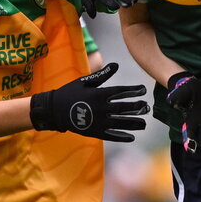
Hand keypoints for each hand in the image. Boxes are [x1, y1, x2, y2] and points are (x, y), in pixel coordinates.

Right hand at [30, 62, 148, 142]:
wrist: (54, 110)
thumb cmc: (70, 93)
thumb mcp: (84, 82)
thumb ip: (102, 75)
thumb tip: (116, 65)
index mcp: (99, 94)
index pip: (121, 92)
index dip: (133, 91)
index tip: (143, 90)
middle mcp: (100, 108)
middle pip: (123, 108)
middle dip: (137, 107)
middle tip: (146, 107)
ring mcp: (98, 121)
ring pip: (120, 123)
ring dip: (133, 123)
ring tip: (143, 124)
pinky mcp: (94, 132)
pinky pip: (111, 135)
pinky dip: (121, 136)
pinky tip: (131, 137)